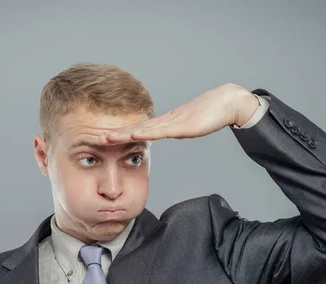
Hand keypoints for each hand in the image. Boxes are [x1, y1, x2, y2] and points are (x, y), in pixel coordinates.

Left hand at [99, 83, 259, 143]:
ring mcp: (174, 122)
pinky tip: (135, 135)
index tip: (105, 138)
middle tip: (95, 138)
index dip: (122, 134)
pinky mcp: (183, 125)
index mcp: (167, 123)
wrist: (229, 102)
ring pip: (144, 129)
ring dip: (125, 134)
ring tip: (106, 137)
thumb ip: (178, 130)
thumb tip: (168, 134)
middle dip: (116, 134)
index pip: (140, 130)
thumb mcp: (190, 126)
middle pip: (136, 128)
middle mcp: (166, 121)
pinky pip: (161, 131)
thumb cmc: (213, 113)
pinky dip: (146, 133)